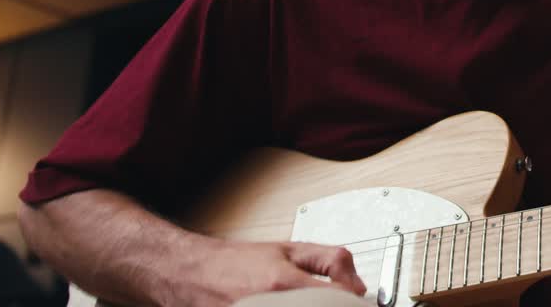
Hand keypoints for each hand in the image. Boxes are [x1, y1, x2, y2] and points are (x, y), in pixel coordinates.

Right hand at [164, 238, 366, 306]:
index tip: (357, 300)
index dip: (354, 301)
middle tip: (334, 301)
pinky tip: (290, 305)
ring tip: (307, 301)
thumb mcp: (289, 249)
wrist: (191, 273)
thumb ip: (330, 260)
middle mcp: (271, 306)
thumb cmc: (236, 262)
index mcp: (284, 284)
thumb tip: (359, 284)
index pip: (339, 300)